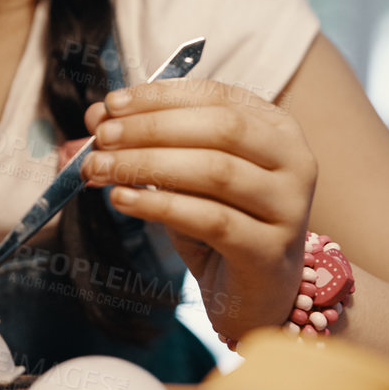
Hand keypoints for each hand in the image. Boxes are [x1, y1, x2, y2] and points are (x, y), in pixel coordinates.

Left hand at [75, 78, 317, 343]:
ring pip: (215, 171)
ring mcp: (289, 206)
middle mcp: (293, 160)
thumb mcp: (179, 175)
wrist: (251, 292)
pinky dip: (159, 205)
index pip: (216, 96)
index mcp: (274, 128)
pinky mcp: (271, 249)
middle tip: (100, 138)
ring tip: (100, 169)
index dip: (159, 97)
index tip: (110, 105)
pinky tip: (122, 200)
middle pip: (220, 128)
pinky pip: (211, 219)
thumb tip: (95, 116)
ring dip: (147, 165)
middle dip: (150, 129)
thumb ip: (143, 142)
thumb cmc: (216, 220)